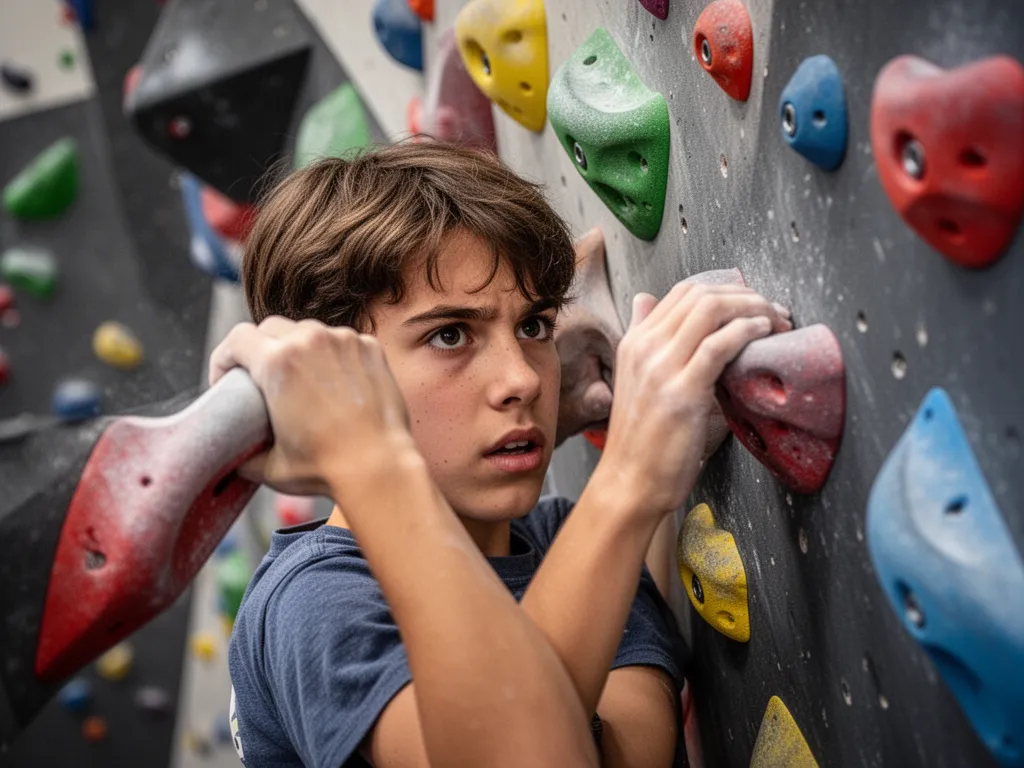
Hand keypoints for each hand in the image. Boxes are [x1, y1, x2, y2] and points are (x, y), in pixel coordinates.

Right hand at [208, 317, 416, 497]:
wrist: (378, 466)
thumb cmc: (326, 467)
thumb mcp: (268, 466)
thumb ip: (243, 454)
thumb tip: (237, 453)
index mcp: (277, 362)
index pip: (237, 338)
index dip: (225, 358)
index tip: (228, 379)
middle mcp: (310, 340)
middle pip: (271, 329)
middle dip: (260, 350)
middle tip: (263, 379)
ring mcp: (343, 340)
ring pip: (308, 331)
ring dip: (298, 349)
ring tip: (301, 381)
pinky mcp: (369, 348)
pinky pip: (341, 341)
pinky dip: (332, 355)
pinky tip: (334, 384)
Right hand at [596, 283, 790, 516]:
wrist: (629, 483)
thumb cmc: (642, 441)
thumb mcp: (635, 379)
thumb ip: (642, 339)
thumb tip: (645, 300)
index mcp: (634, 343)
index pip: (683, 292)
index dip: (726, 289)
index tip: (753, 304)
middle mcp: (644, 347)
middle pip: (700, 294)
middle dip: (746, 295)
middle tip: (774, 311)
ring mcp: (661, 368)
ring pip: (711, 310)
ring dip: (753, 308)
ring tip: (776, 321)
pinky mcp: (682, 392)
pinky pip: (719, 345)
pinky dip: (747, 331)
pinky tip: (764, 334)